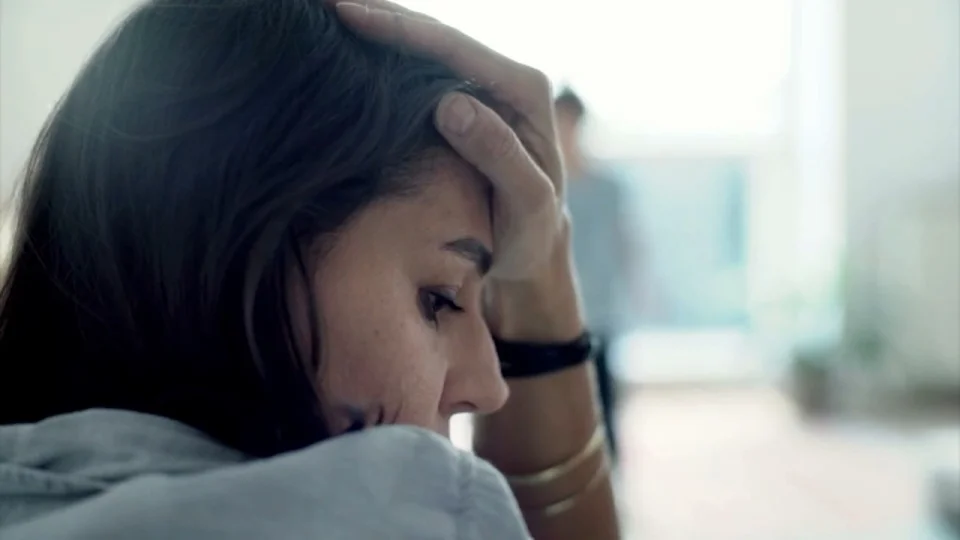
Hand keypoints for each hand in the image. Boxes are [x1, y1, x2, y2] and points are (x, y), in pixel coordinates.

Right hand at [334, 0, 583, 341]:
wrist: (531, 250)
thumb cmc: (530, 234)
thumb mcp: (528, 204)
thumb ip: (500, 155)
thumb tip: (448, 104)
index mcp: (524, 90)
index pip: (453, 48)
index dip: (398, 29)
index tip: (346, 14)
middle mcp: (503, 78)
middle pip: (434, 32)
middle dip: (379, 12)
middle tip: (319, 1)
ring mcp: (481, 88)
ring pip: (422, 45)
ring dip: (376, 26)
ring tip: (324, 15)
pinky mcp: (461, 103)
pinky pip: (415, 70)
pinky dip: (381, 55)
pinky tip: (346, 49)